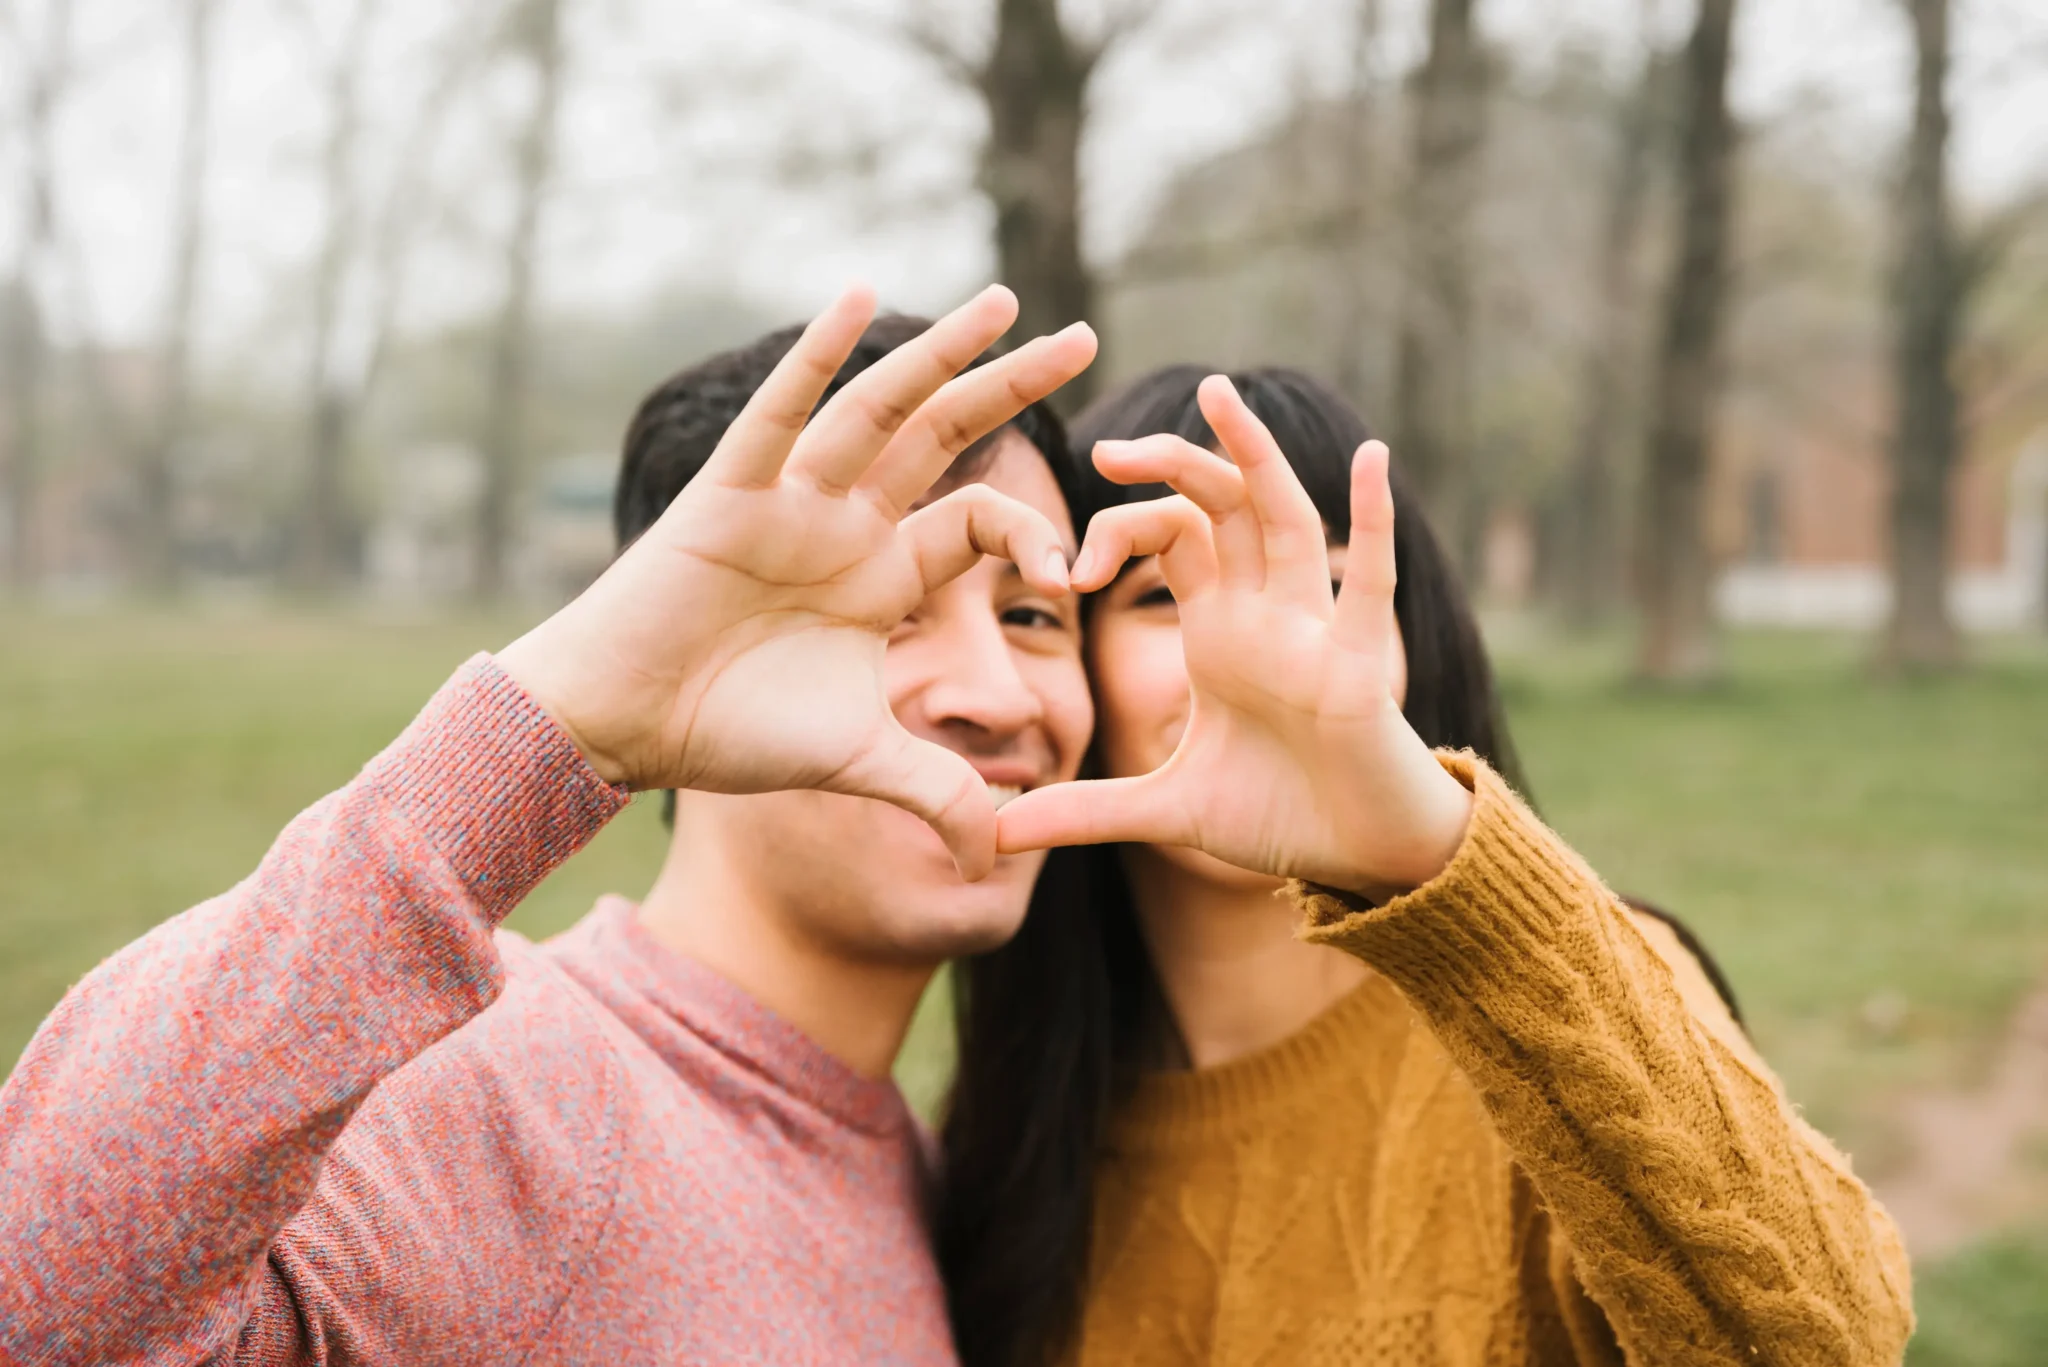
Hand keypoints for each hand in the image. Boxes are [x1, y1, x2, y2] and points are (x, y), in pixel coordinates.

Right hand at [498, 284, 1096, 879]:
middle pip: (945, 436)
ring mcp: (792, 501)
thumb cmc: (732, 736)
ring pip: (879, 410)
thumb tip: (997, 854)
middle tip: (1083, 334)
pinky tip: (861, 298)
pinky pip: (781, 415)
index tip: (1070, 577)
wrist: (626, 726)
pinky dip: (817, 358)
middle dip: (1012, 385)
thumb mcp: (861, 761)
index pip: (980, 520)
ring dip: (940, 353)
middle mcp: (847, 523)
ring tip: (1003, 301)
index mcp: (884, 573)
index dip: (1033, 536)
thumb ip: (936, 791)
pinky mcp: (732, 494)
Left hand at [996, 375, 1472, 899]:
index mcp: (1221, 629)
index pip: (1171, 535)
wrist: (1362, 859)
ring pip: (1286, 520)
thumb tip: (998, 836)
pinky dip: (1373, 522)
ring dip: (1255, 457)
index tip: (1069, 571)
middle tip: (1107, 450)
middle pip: (1221, 506)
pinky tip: (1373, 457)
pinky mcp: (1357, 667)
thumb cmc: (1281, 817)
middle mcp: (1267, 613)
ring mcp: (1314, 632)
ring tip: (1220, 394)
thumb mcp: (1167, 811)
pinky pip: (1369, 583)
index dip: (1119, 527)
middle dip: (1172, 463)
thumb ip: (1086, 812)